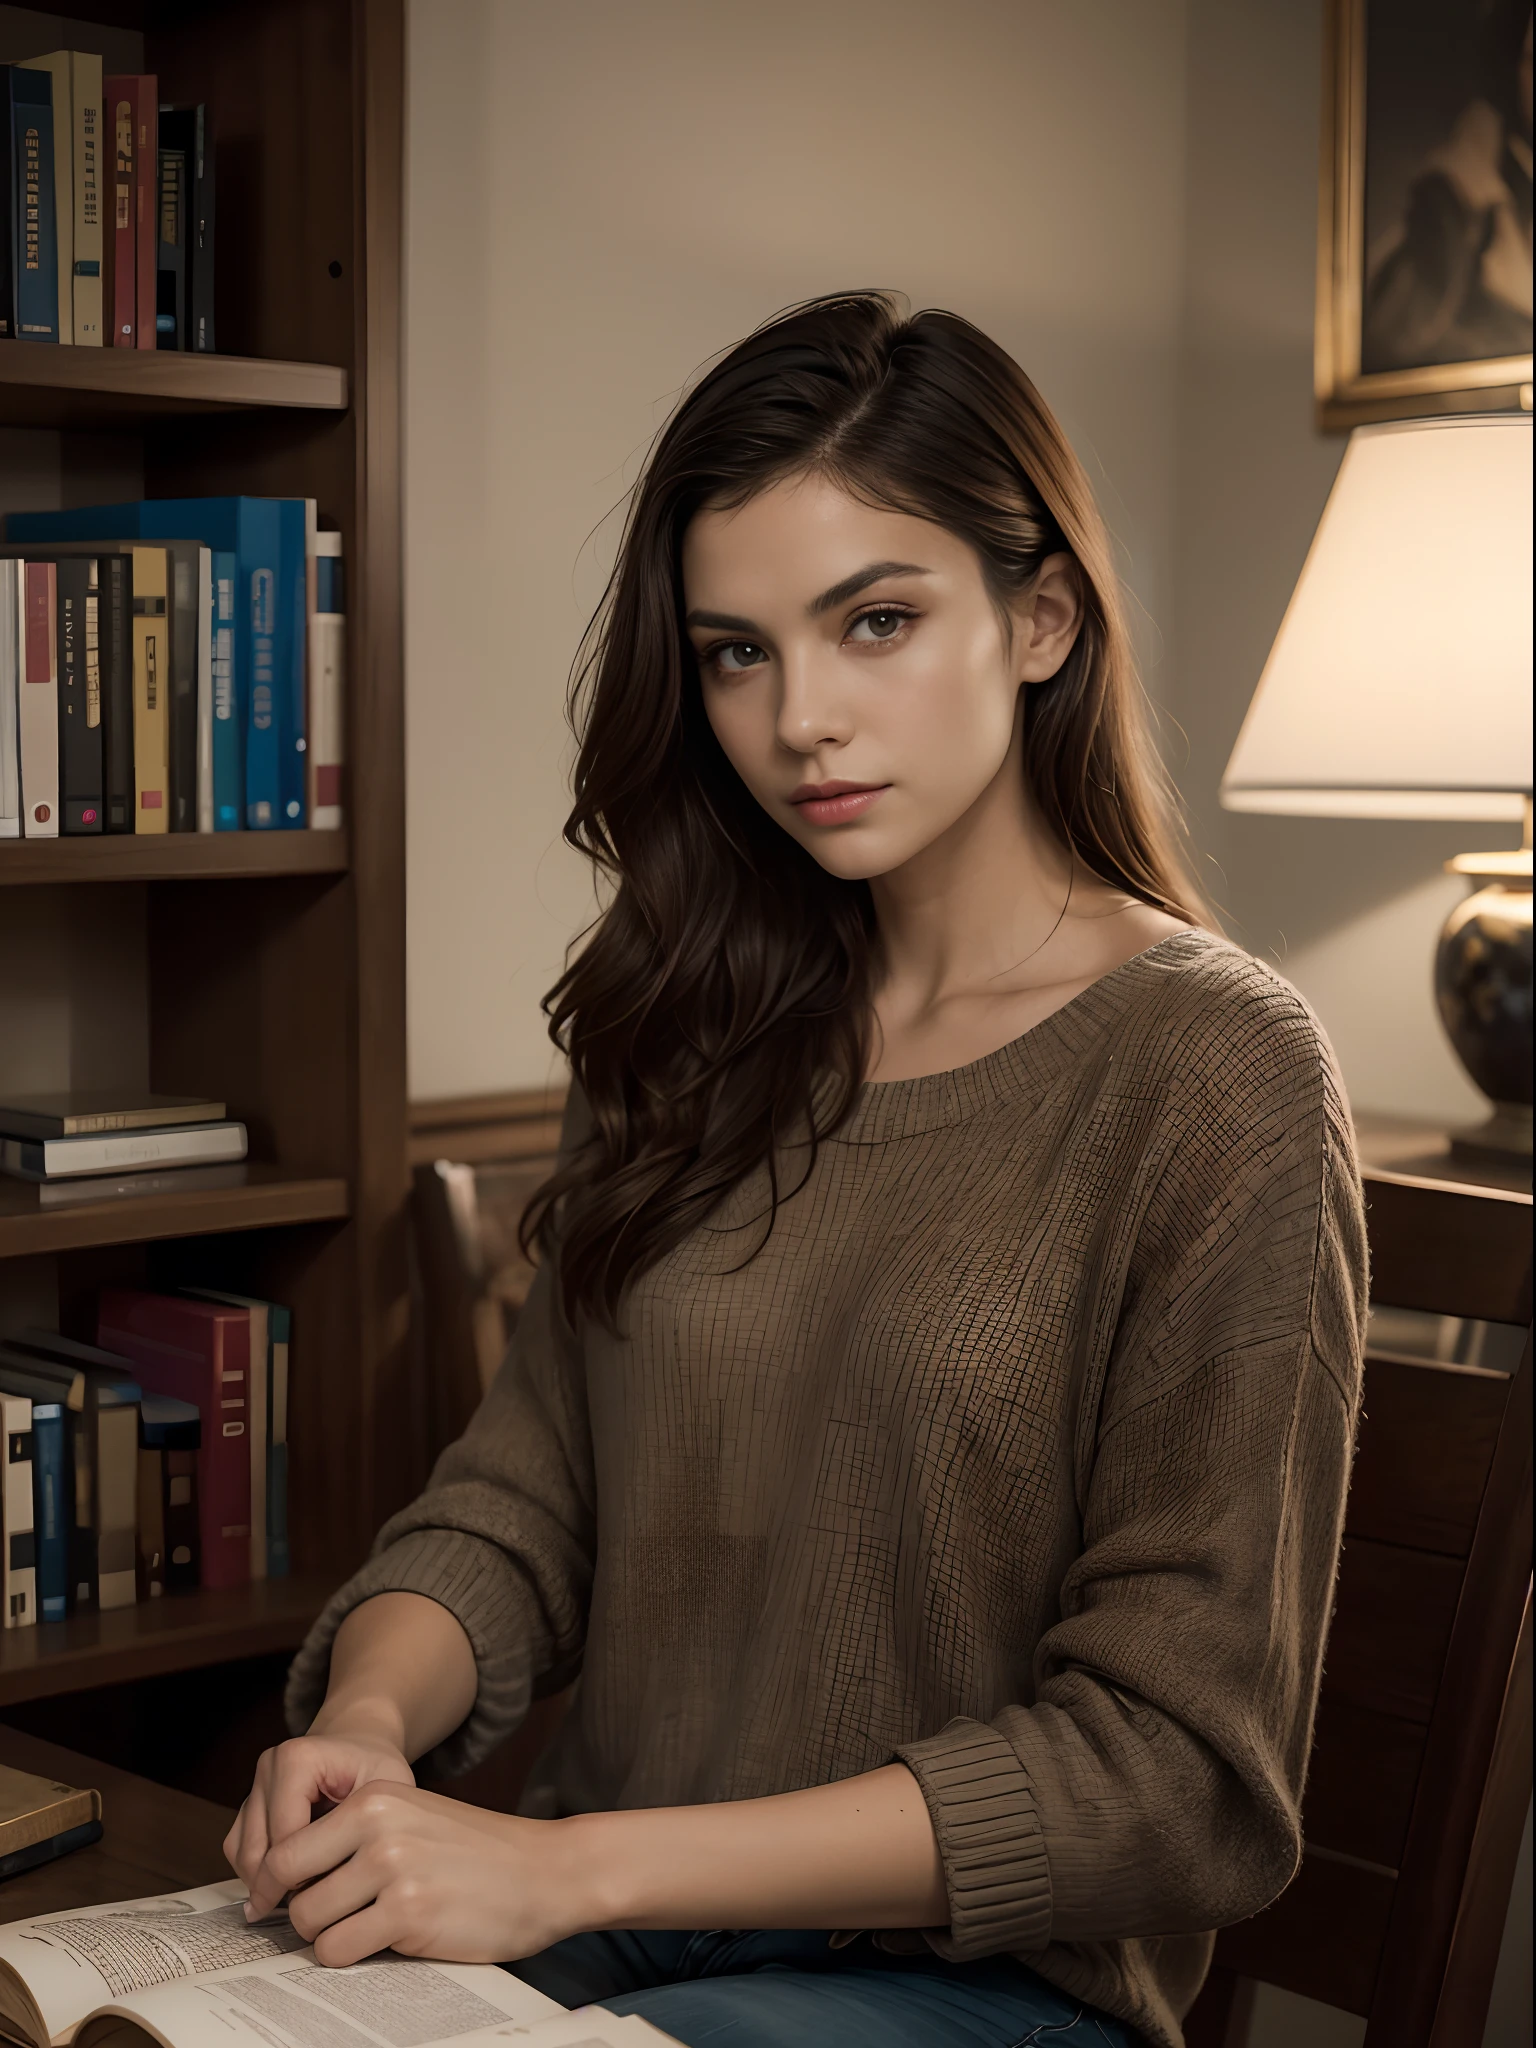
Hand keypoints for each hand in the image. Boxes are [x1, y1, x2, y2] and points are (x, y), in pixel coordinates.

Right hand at [225, 1726, 416, 1916]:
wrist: (358, 1741)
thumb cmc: (374, 1766)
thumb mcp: (387, 1789)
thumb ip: (364, 1829)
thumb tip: (336, 1889)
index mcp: (298, 1759)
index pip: (286, 1838)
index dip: (305, 1875)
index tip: (329, 1895)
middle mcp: (268, 1768)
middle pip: (258, 1850)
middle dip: (281, 1886)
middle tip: (312, 1911)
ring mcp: (253, 1785)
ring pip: (241, 1854)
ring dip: (265, 1884)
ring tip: (300, 1901)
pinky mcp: (247, 1804)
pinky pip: (237, 1850)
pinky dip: (256, 1874)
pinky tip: (287, 1885)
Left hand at [253, 1781, 592, 1966]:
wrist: (546, 1871)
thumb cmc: (478, 1852)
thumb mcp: (413, 1818)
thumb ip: (356, 1836)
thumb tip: (286, 1878)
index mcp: (375, 1796)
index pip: (287, 1845)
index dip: (276, 1882)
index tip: (280, 1903)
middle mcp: (378, 1826)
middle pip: (289, 1884)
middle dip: (299, 1910)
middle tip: (325, 1921)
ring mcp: (393, 1869)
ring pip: (310, 1922)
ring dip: (327, 1936)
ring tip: (364, 1929)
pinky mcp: (410, 1914)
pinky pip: (341, 1951)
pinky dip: (352, 1956)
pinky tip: (386, 1942)